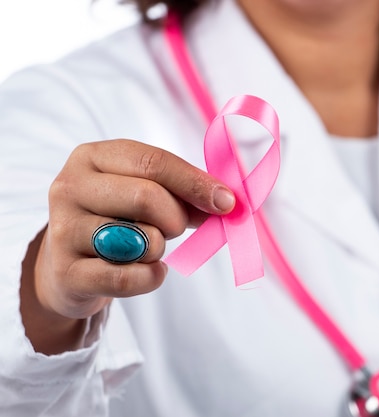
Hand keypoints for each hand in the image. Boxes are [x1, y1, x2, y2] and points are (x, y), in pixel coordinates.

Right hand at [21, 139, 234, 353]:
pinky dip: (151, 277)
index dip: (195, 183)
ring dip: (159, 249)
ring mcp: (63, 230)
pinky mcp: (66, 272)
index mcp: (93, 157)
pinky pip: (129, 277)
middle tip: (174, 228)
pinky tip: (147, 271)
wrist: (71, 268)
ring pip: (141, 240)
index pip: (153, 161)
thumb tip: (227, 203)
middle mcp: (70, 186)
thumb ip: (184, 194)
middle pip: (147, 197)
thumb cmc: (120, 221)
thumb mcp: (146, 194)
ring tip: (146, 247)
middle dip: (175, 219)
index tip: (227, 202)